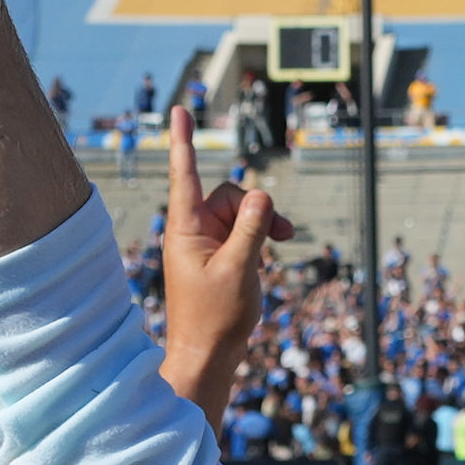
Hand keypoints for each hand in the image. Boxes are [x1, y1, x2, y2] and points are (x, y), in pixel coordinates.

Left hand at [156, 106, 291, 383]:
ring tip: (284, 244)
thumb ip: (251, 228)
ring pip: (240, 212)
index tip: (179, 110)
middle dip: (257, 207)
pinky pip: (242, 231)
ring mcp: (205, 243)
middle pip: (227, 194)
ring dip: (264, 224)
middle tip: (285, 234)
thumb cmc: (216, 317)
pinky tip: (270, 257)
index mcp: (186, 229)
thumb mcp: (240, 268)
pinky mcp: (218, 256)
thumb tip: (262, 195)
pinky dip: (259, 238)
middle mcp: (192, 230)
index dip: (183, 140)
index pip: (186, 174)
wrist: (209, 354)